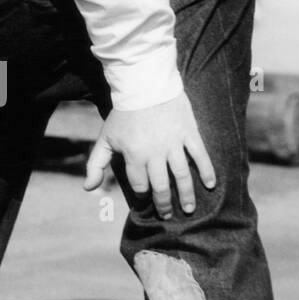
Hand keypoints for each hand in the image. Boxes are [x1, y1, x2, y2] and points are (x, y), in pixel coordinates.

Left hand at [83, 92, 215, 219]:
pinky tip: (211, 185)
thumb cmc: (123, 115)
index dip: (141, 195)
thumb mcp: (105, 138)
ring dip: (187, 195)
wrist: (143, 85)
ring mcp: (174, 143)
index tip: (144, 199)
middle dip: (163, 203)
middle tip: (167, 214)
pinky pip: (201, 156)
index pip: (139, 184)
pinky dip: (207, 171)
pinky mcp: (189, 133)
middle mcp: (155, 152)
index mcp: (134, 154)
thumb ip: (96, 164)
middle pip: (161, 186)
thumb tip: (87, 188)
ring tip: (189, 209)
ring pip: (182, 176)